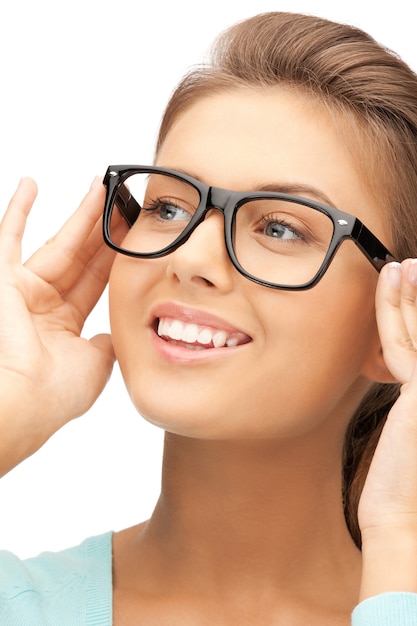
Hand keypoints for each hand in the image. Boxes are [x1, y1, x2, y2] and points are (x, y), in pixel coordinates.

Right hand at [0, 177, 115, 474]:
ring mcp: (23, 290)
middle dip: (105, 231)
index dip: (115, 256)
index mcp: (64, 325)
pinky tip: (31, 184)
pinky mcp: (3, 279)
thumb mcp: (95, 367)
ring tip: (101, 188)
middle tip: (126, 202)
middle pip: (82, 257)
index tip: (134, 233)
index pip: (96, 280)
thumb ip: (106, 345)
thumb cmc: (53, 395)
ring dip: (80, 216)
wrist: (20, 403)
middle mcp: (44, 305)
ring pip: (58, 243)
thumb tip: (115, 333)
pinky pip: (8, 237)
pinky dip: (17, 209)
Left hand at [358, 260, 416, 596]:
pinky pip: (410, 342)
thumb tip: (399, 362)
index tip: (407, 284)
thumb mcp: (408, 420)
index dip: (416, 313)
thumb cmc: (398, 477)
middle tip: (408, 265)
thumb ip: (408, 382)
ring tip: (400, 267)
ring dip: (412, 293)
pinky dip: (400, 310)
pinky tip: (394, 286)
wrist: (399, 516)